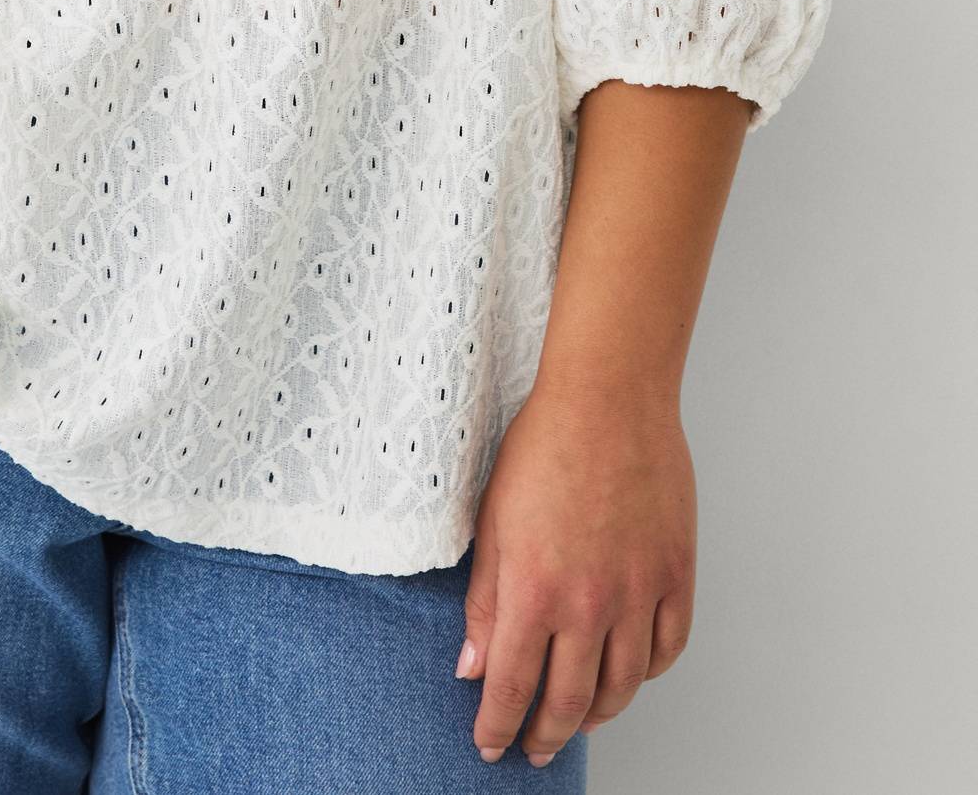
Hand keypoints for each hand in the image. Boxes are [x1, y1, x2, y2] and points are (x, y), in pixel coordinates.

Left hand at [455, 379, 696, 767]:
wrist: (609, 398)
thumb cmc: (543, 448)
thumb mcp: (493, 523)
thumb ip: (485, 603)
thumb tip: (472, 669)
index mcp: (535, 590)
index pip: (512, 686)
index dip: (498, 725)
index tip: (490, 745)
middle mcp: (589, 603)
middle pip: (570, 701)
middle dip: (545, 735)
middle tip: (533, 750)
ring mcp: (638, 592)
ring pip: (623, 687)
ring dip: (597, 715)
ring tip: (578, 720)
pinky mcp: (675, 574)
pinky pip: (666, 649)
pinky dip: (646, 673)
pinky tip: (628, 672)